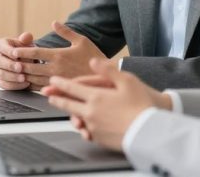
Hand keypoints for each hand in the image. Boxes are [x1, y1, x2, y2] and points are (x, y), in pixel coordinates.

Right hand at [0, 32, 35, 89]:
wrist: (26, 63)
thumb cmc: (25, 51)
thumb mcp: (27, 43)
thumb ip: (26, 39)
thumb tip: (26, 36)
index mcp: (0, 45)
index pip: (1, 47)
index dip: (9, 51)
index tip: (17, 55)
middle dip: (10, 65)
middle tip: (21, 68)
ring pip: (0, 74)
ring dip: (12, 77)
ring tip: (24, 78)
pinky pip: (3, 84)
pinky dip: (13, 85)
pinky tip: (24, 84)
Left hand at [2, 21, 107, 89]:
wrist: (106, 77)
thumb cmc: (94, 57)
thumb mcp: (81, 41)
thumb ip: (66, 32)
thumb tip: (54, 22)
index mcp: (59, 55)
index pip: (35, 53)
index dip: (22, 51)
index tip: (12, 50)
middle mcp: (56, 68)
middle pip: (31, 67)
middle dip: (18, 64)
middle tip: (7, 62)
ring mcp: (58, 80)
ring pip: (34, 79)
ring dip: (22, 76)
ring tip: (13, 73)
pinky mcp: (61, 89)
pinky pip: (42, 89)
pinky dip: (32, 86)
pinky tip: (27, 84)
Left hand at [42, 58, 170, 150]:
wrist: (150, 131)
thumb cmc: (142, 103)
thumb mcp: (127, 80)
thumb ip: (107, 70)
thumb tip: (92, 60)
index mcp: (96, 96)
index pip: (71, 88)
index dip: (60, 84)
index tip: (52, 81)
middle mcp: (91, 112)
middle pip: (68, 104)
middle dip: (57, 98)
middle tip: (49, 95)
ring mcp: (94, 127)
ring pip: (76, 118)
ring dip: (69, 113)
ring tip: (67, 111)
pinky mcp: (100, 139)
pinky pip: (87, 131)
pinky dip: (83, 127)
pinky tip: (83, 125)